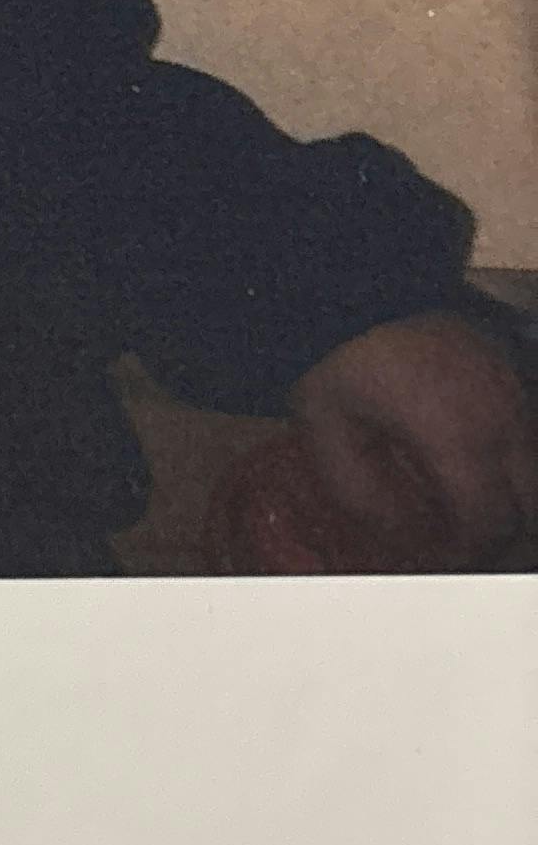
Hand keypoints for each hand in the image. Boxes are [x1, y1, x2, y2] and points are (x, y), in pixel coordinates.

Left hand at [284, 312, 537, 566]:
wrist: (366, 287)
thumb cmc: (342, 358)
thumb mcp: (328, 434)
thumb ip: (363, 496)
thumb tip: (403, 537)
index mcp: (457, 438)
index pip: (487, 523)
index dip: (466, 554)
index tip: (439, 557)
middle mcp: (501, 419)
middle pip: (530, 506)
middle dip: (500, 535)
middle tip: (461, 542)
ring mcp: (519, 395)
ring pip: (537, 474)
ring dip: (513, 501)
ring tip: (469, 510)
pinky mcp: (521, 378)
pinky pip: (531, 440)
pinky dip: (514, 467)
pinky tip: (477, 470)